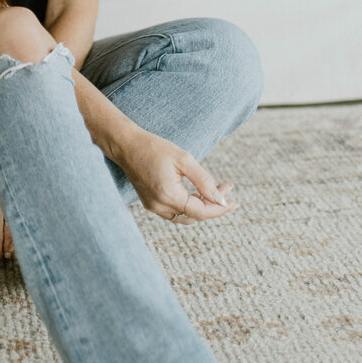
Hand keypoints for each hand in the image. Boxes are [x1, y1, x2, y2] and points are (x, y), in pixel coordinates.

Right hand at [118, 130, 239, 224]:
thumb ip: (204, 180)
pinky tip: (197, 194)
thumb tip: (220, 199)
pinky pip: (175, 212)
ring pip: (185, 217)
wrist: (126, 145)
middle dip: (214, 205)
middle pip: (195, 216)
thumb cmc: (155, 148)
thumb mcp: (184, 159)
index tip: (235, 202)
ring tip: (215, 191)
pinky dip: (189, 206)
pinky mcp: (150, 204)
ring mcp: (153, 207)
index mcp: (168, 195)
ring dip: (202, 207)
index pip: (201, 212)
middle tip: (226, 188)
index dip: (220, 208)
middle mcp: (159, 206)